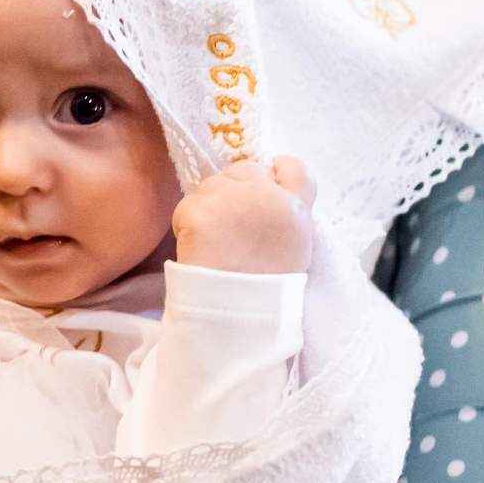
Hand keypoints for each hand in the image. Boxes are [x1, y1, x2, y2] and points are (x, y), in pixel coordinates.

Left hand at [172, 155, 314, 274]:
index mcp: (297, 210)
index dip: (276, 169)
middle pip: (245, 169)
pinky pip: (187, 206)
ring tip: (215, 244)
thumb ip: (285, 216)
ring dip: (208, 207)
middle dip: (233, 189)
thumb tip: (268, 191)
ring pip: (211, 184)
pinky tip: (197, 248)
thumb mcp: (294, 248)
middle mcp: (267, 197)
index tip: (266, 178)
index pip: (295, 168)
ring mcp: (232, 199)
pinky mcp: (200, 211)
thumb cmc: (265, 288)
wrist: (235, 315)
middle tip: (228, 225)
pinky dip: (186, 225)